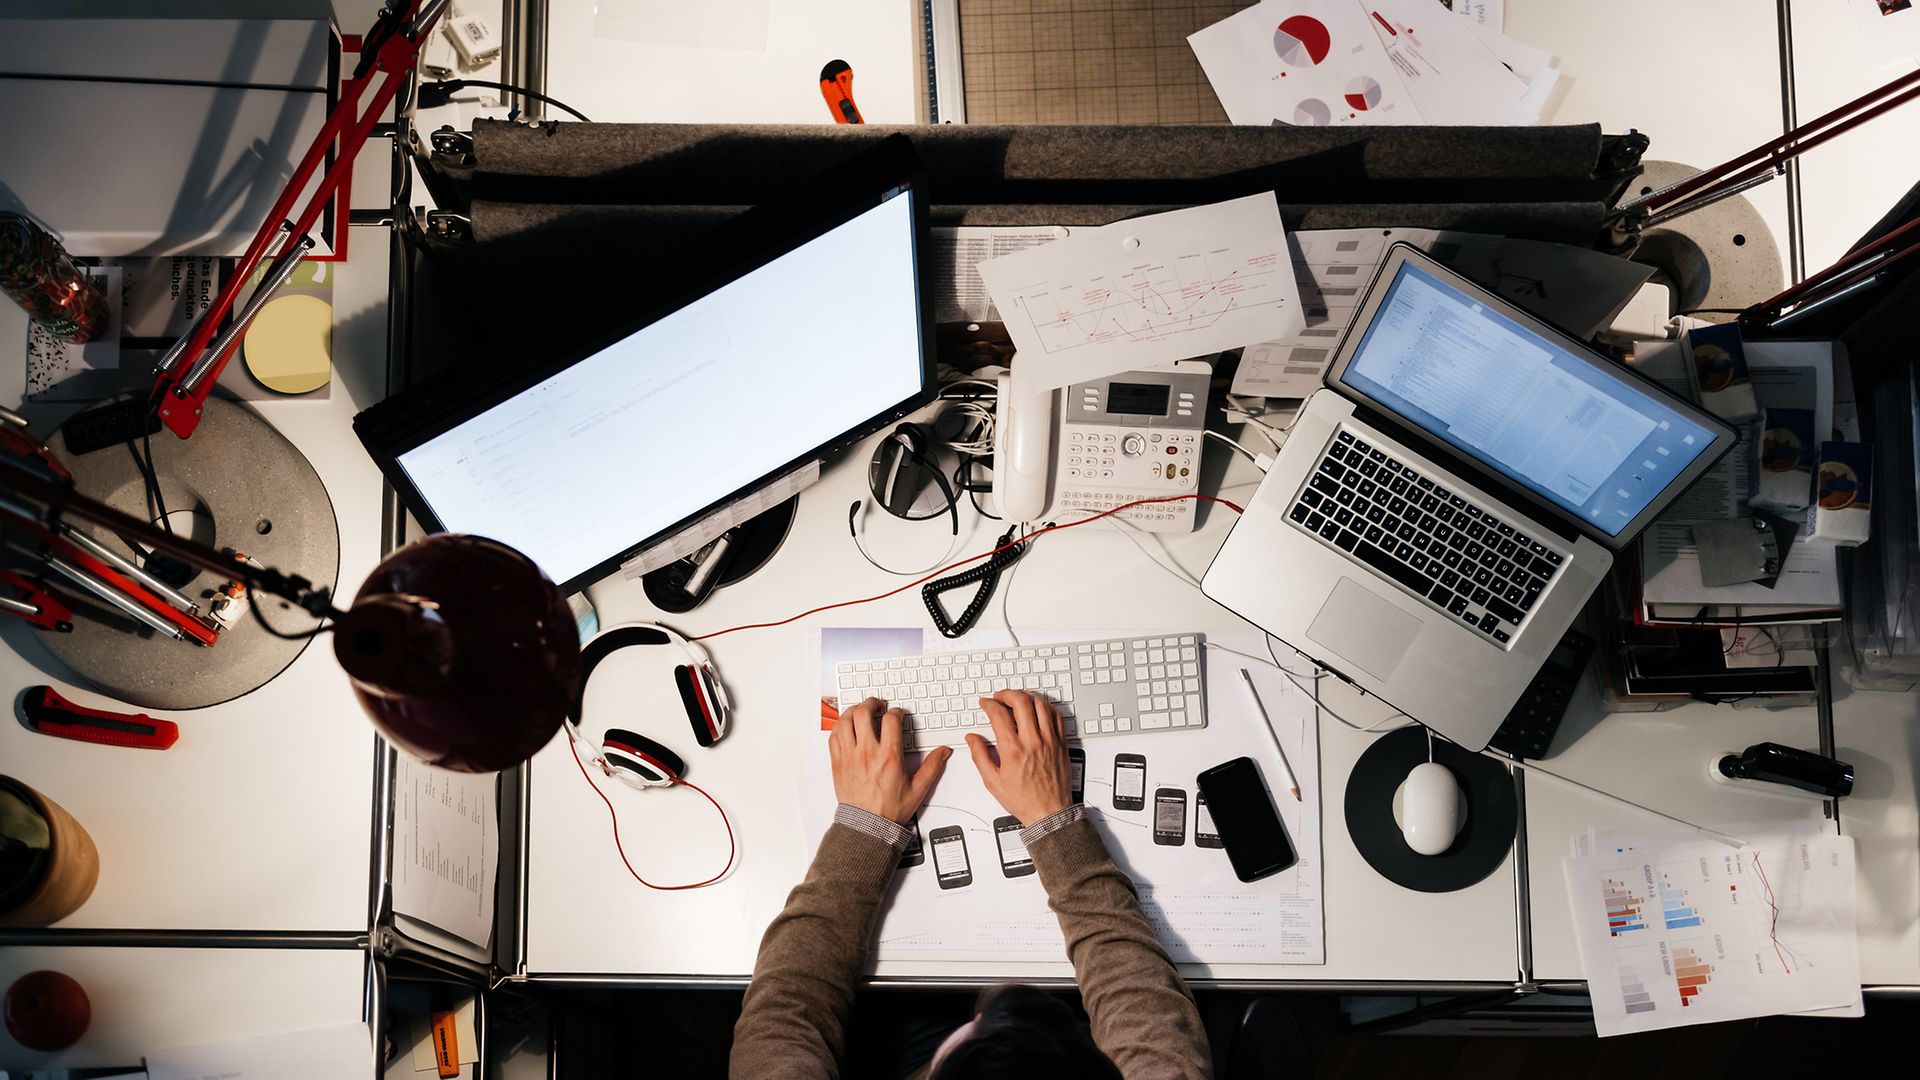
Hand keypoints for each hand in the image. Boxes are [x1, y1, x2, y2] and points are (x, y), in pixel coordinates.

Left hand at [829, 697, 950, 823]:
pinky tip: (846, 727)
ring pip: (845, 721)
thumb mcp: (917, 789)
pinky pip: (834, 736)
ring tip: (860, 711)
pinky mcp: (837, 762)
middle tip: (877, 705)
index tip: (897, 714)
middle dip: (872, 703)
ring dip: (853, 711)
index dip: (896, 712)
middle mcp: (867, 753)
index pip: (891, 720)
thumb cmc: (888, 810)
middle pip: (864, 713)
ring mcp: (850, 757)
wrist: (867, 826)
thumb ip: (932, 767)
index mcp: (888, 757)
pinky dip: (840, 726)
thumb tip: (942, 752)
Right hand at [965, 689, 1072, 826]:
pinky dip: (1045, 707)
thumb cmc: (1025, 800)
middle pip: (1021, 702)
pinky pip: (1056, 716)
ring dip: (1026, 697)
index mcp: (1013, 750)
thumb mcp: (993, 782)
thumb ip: (980, 756)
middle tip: (1000, 697)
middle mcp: (1033, 742)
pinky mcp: (1061, 743)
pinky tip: (1038, 710)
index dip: (989, 704)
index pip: (999, 714)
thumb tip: (973, 739)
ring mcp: (1049, 741)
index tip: (986, 704)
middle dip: (1007, 694)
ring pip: (1040, 704)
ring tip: (1018, 699)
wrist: (1049, 813)